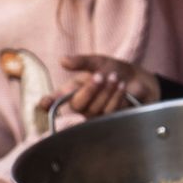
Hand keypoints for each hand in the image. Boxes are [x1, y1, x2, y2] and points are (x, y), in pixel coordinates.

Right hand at [39, 54, 159, 118]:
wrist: (138, 79)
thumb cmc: (113, 70)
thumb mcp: (98, 62)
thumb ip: (81, 62)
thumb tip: (63, 61)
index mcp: (70, 91)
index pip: (54, 101)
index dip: (48, 103)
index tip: (44, 102)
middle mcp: (79, 106)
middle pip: (77, 106)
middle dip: (89, 90)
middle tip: (100, 76)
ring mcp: (94, 116)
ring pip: (94, 110)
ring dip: (106, 92)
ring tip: (115, 77)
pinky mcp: (109, 121)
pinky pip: (109, 112)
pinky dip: (116, 97)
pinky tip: (122, 87)